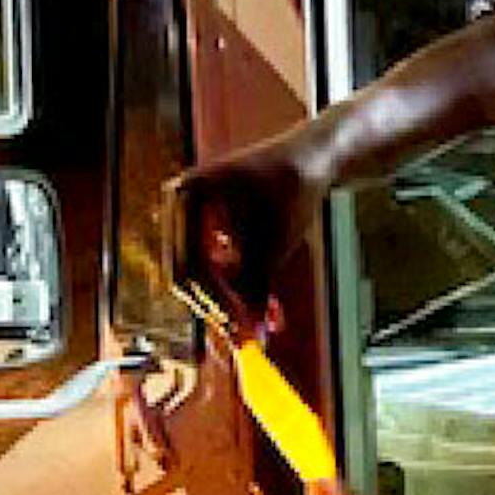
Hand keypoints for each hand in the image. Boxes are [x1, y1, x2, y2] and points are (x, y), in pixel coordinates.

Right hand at [173, 136, 329, 333]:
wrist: (313, 157)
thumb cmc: (291, 186)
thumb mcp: (274, 243)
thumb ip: (256, 289)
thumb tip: (251, 336)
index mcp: (185, 198)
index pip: (190, 266)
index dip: (216, 304)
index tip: (239, 331)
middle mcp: (181, 206)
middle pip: (192, 276)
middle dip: (226, 308)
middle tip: (249, 337)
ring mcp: (194, 218)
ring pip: (209, 278)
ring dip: (238, 303)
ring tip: (270, 322)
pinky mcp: (213, 231)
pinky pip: (222, 270)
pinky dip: (245, 288)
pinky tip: (270, 310)